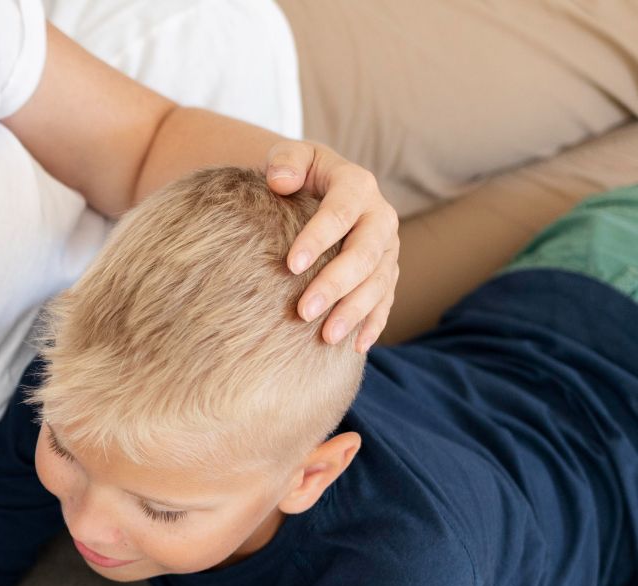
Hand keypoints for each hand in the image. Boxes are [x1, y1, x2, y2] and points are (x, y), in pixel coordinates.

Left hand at [264, 140, 400, 350]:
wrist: (317, 187)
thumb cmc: (296, 173)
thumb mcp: (291, 156)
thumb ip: (285, 160)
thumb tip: (280, 180)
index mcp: (356, 186)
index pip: (340, 213)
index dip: (318, 239)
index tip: (290, 265)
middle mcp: (379, 217)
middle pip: (364, 254)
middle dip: (336, 284)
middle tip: (303, 312)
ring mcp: (386, 247)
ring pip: (378, 282)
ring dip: (355, 311)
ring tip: (326, 337)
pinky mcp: (386, 271)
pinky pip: (386, 300)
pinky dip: (374, 324)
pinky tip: (355, 347)